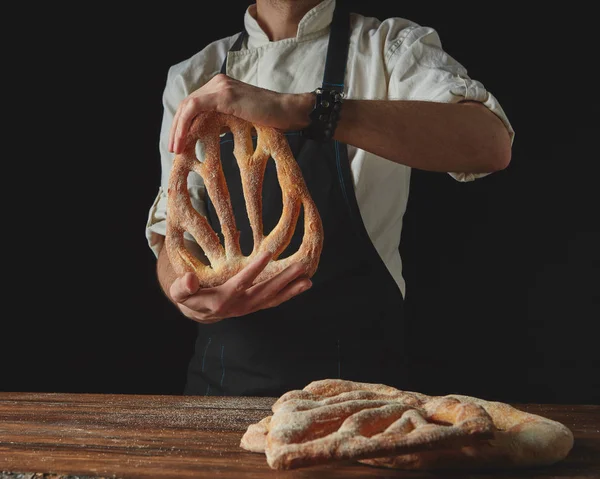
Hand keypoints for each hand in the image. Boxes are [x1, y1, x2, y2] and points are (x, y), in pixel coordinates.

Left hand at [169, 73, 312, 153]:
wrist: (288, 112)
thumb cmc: (270, 119)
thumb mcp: (239, 120)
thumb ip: (221, 122)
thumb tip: (202, 135)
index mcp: (220, 87)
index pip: (193, 105)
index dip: (182, 125)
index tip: (180, 144)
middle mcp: (217, 82)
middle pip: (186, 105)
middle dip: (176, 128)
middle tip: (174, 149)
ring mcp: (220, 86)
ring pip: (187, 106)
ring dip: (178, 128)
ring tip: (177, 149)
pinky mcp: (223, 94)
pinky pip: (194, 108)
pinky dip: (185, 124)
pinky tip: (183, 139)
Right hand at [169, 252, 312, 323]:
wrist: (197, 311)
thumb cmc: (188, 296)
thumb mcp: (179, 292)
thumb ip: (182, 286)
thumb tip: (190, 280)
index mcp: (222, 300)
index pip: (241, 283)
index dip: (254, 269)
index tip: (267, 254)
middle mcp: (239, 306)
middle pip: (264, 292)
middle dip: (283, 280)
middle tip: (300, 267)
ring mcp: (250, 307)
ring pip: (273, 299)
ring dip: (291, 290)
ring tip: (308, 280)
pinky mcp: (255, 306)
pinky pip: (274, 301)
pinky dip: (289, 294)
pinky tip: (303, 285)